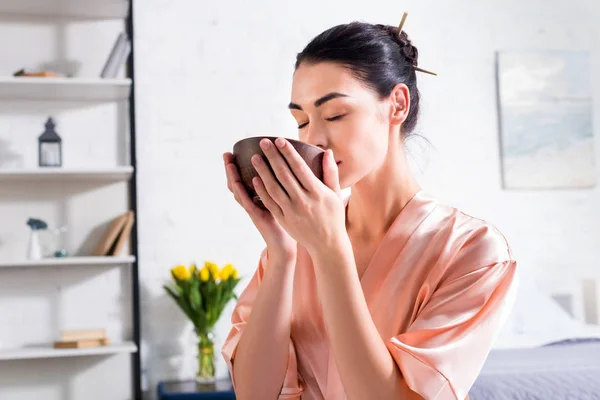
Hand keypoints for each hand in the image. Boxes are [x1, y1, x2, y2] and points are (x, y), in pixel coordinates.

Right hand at [223, 152, 296, 260]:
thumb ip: (281, 182)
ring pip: (238, 191)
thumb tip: (288, 162)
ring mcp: (253, 209)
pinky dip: (243, 193)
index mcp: (256, 195)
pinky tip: (239, 182)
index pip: (242, 178)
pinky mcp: (258, 217)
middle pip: (236, 182)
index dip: (236, 166)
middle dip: (230, 168)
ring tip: (229, 164)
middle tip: (226, 154)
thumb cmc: (288, 219)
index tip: (232, 151)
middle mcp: (251, 201)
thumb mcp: (282, 197)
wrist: (286, 242)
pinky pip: (248, 204)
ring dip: (232, 177)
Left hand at [250, 138, 346, 256]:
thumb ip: (331, 173)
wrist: (327, 245)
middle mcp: (304, 201)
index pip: (300, 168)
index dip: (288, 153)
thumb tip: (326, 152)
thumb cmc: (334, 216)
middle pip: (284, 175)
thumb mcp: (336, 194)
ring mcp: (292, 211)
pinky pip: (270, 203)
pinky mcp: (284, 220)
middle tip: (263, 143)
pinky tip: (255, 179)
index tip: (280, 140)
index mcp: (318, 192)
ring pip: (274, 188)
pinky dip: (262, 191)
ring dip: (263, 172)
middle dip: (273, 157)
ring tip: (255, 157)